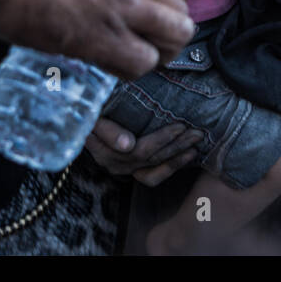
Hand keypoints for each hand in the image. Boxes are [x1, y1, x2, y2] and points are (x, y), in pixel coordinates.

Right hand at [0, 0, 195, 80]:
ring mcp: (123, 7)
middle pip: (181, 10)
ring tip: (143, 56)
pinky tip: (118, 67)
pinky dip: (134, 70)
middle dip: (171, 28)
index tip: (163, 5)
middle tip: (153, 39)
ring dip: (161, 52)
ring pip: (174, 37)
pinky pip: (142, 63)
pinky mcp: (102, 40)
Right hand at [85, 117, 202, 186]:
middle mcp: (113, 163)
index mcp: (102, 148)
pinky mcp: (133, 170)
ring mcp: (123, 168)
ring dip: (177, 155)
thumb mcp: (93, 113)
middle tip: (197, 130)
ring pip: (154, 167)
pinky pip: (154, 176)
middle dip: (175, 143)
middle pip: (149, 156)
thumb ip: (106, 130)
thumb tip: (128, 146)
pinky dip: (172, 166)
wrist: (83, 114)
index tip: (181, 127)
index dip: (161, 139)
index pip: (137, 149)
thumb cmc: (90, 106)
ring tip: (196, 140)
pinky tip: (189, 154)